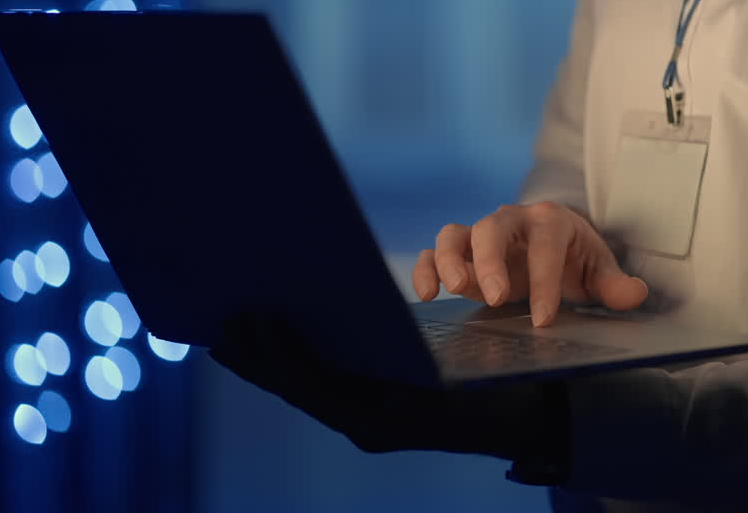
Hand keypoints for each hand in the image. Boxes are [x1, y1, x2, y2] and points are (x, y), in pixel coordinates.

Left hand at [209, 311, 543, 458]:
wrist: (525, 420)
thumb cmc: (496, 388)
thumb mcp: (452, 369)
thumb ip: (404, 359)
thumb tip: (354, 335)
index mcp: (382, 417)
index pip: (313, 387)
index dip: (276, 356)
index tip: (248, 321)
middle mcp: (369, 425)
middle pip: (299, 391)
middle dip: (259, 361)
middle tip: (221, 327)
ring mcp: (369, 423)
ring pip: (307, 393)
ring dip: (270, 366)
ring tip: (236, 336)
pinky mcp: (372, 415)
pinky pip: (324, 391)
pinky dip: (297, 369)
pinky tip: (280, 348)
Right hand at [412, 202, 648, 326]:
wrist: (552, 240)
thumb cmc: (575, 255)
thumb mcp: (599, 268)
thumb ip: (615, 284)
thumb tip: (636, 294)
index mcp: (551, 221)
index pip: (545, 248)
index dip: (545, 284)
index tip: (545, 319)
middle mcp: (511, 220)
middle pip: (492, 228)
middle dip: (491, 262)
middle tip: (497, 297)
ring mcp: (481, 234)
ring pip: (455, 234)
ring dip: (451, 260)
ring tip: (456, 289)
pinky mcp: (461, 251)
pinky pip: (433, 251)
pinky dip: (426, 268)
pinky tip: (427, 293)